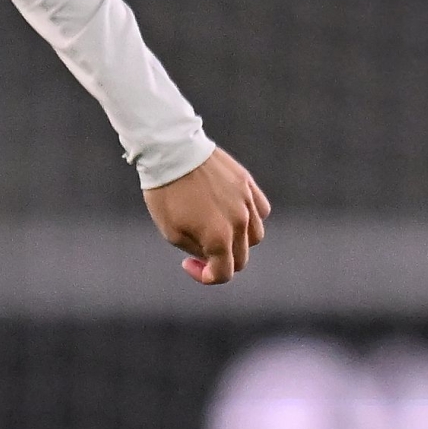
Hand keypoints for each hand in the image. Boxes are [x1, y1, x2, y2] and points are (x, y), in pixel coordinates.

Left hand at [144, 148, 269, 284]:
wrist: (171, 152)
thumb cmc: (166, 194)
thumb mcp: (171, 231)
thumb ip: (197, 249)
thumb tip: (212, 255)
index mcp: (219, 238)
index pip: (224, 273)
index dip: (206, 276)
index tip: (189, 264)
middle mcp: (239, 222)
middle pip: (241, 258)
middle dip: (221, 261)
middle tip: (200, 249)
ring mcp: (247, 202)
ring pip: (255, 235)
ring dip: (239, 241)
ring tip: (217, 229)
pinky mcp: (248, 184)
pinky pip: (261, 210)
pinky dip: (250, 218)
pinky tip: (232, 213)